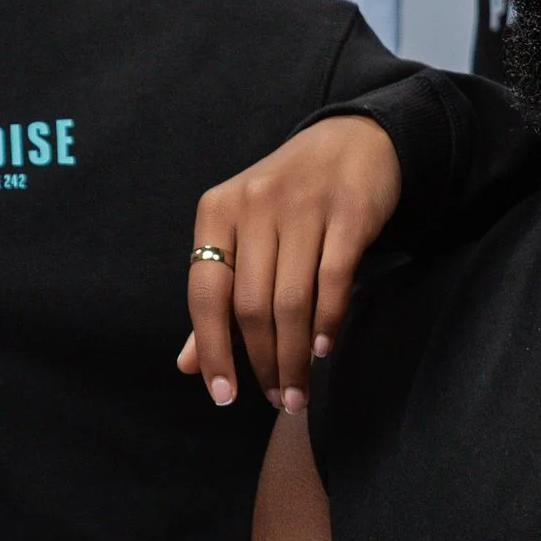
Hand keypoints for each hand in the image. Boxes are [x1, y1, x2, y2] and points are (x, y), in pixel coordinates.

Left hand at [179, 116, 402, 412]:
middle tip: (278, 399)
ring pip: (291, 300)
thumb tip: (188, 365)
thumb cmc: (289, 199)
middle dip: (262, 362)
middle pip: (251, 305)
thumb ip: (217, 299)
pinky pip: (334, 278)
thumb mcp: (242, 234)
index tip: (224, 396)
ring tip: (299, 389)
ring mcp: (303, 206)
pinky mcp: (348, 212)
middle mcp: (254, 205)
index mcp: (217, 211)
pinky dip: (328, 320)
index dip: (213, 350)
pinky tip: (324, 348)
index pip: (206, 294)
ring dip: (295, 355)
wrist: (352, 141)